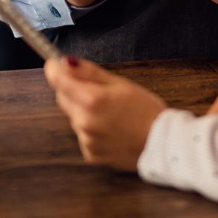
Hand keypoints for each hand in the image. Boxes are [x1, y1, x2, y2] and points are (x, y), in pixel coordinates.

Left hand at [45, 56, 166, 170]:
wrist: (162, 143)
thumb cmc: (146, 110)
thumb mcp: (121, 83)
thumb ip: (89, 72)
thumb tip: (65, 62)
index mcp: (92, 99)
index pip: (59, 81)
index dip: (55, 70)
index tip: (55, 64)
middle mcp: (84, 121)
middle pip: (64, 99)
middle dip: (74, 91)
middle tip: (97, 90)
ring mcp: (86, 140)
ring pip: (74, 118)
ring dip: (84, 112)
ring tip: (111, 114)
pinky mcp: (90, 155)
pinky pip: (83, 136)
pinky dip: (92, 131)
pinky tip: (111, 130)